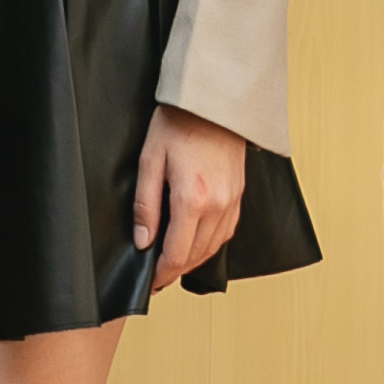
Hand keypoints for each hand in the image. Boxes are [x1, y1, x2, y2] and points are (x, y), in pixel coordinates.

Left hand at [129, 105, 247, 290]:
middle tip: (159, 278)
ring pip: (214, 247)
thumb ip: (146, 204)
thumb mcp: (149, 160)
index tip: (151, 282)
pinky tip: (197, 243)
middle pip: (196, 255)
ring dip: (193, 260)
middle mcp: (218, 205)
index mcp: (192, 199)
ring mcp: (233, 201)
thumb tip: (143, 241)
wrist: (215, 101)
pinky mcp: (240, 194)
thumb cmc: (179, 122)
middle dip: (176, 270)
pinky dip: (211, 244)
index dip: (162, 273)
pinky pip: (227, 231)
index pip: (177, 254)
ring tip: (174, 265)